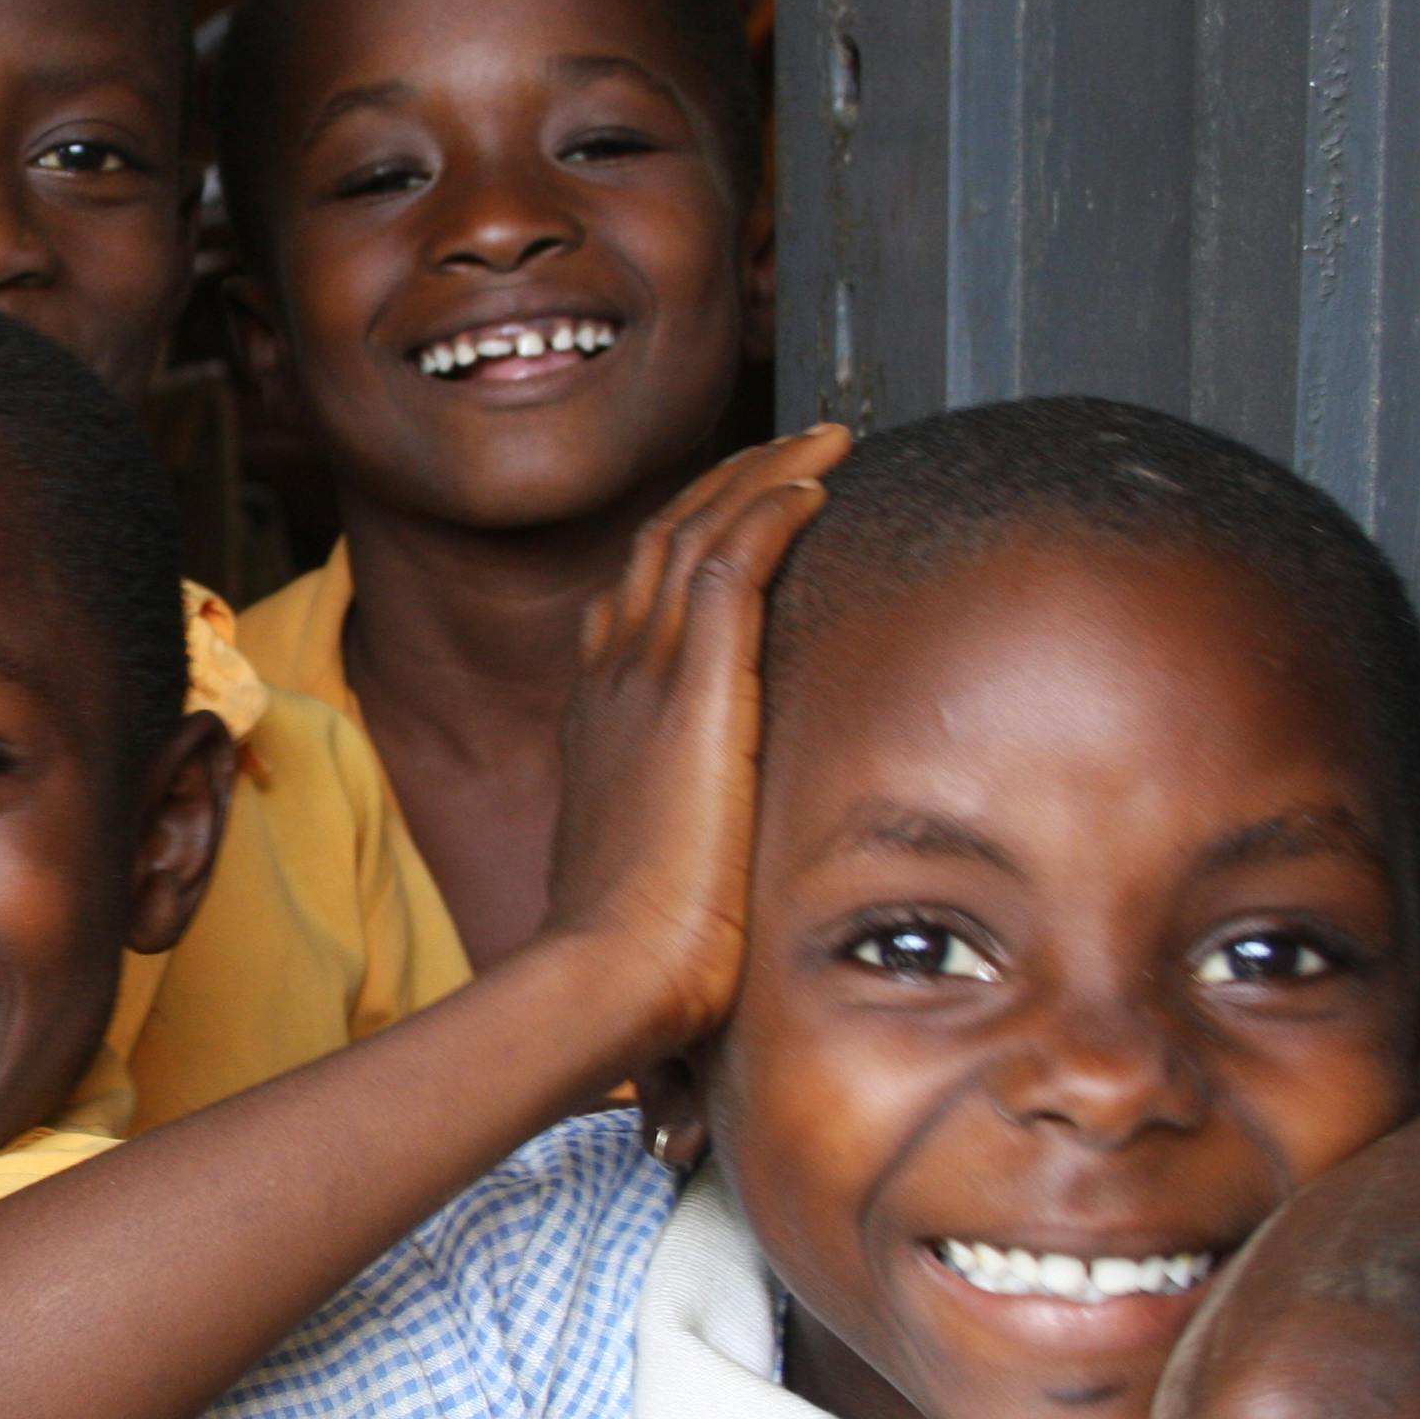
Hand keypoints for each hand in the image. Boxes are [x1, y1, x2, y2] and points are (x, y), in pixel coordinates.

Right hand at [542, 424, 849, 1057]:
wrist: (606, 975)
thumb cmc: (629, 956)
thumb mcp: (649, 875)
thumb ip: (677, 842)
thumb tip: (713, 880)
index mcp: (600, 720)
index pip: (642, 597)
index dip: (692, 543)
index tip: (744, 515)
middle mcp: (612, 679)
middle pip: (665, 543)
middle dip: (727, 486)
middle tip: (791, 450)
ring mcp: (647, 678)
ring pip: (699, 534)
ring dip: (761, 477)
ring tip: (818, 443)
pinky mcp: (695, 690)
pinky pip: (733, 565)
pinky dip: (769, 511)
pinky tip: (815, 484)